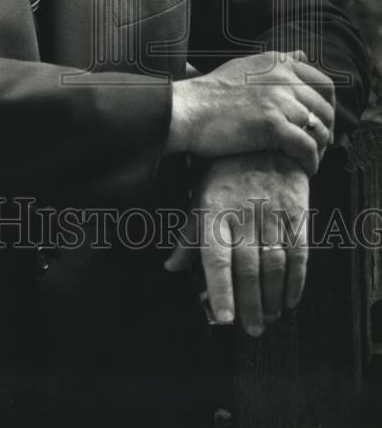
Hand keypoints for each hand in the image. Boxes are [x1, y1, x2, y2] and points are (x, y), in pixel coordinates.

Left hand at [164, 151, 309, 334]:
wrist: (264, 141)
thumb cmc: (224, 174)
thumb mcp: (199, 198)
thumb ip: (188, 235)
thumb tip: (172, 267)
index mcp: (214, 211)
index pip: (216, 256)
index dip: (220, 289)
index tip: (223, 318)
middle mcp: (243, 214)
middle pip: (247, 268)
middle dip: (249, 304)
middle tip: (251, 329)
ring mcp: (272, 213)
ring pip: (274, 264)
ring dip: (273, 297)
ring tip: (269, 318)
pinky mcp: (296, 213)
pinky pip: (299, 253)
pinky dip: (296, 280)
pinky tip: (290, 300)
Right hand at [166, 50, 334, 175]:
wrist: (185, 110)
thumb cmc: (210, 93)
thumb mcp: (245, 65)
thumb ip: (276, 61)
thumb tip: (301, 54)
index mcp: (278, 63)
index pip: (324, 83)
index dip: (327, 107)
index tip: (320, 122)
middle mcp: (282, 78)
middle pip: (325, 109)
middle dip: (326, 131)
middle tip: (316, 147)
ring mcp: (278, 100)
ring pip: (320, 129)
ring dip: (320, 149)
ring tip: (309, 160)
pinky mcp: (272, 125)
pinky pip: (306, 147)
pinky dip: (310, 162)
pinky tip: (305, 169)